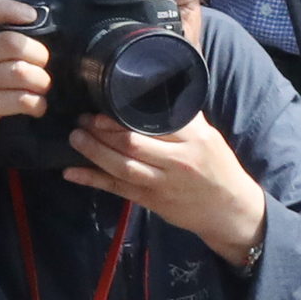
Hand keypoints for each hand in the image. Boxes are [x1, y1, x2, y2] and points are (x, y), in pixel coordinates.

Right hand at [0, 0, 51, 180]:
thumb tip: (34, 31)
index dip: (9, 9)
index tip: (33, 16)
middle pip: (12, 42)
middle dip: (39, 55)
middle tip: (43, 68)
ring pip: (20, 71)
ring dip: (41, 82)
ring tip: (41, 89)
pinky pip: (20, 98)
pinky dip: (36, 104)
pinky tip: (36, 108)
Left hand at [61, 111, 266, 262]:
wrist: (230, 210)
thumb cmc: (217, 168)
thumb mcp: (209, 137)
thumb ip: (183, 118)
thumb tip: (157, 89)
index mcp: (194, 139)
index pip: (155, 122)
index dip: (124, 115)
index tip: (103, 104)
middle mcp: (178, 161)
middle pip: (132, 143)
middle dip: (102, 130)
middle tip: (83, 119)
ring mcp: (163, 183)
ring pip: (122, 166)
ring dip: (94, 151)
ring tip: (75, 137)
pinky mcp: (152, 201)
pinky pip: (117, 188)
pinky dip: (92, 180)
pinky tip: (71, 172)